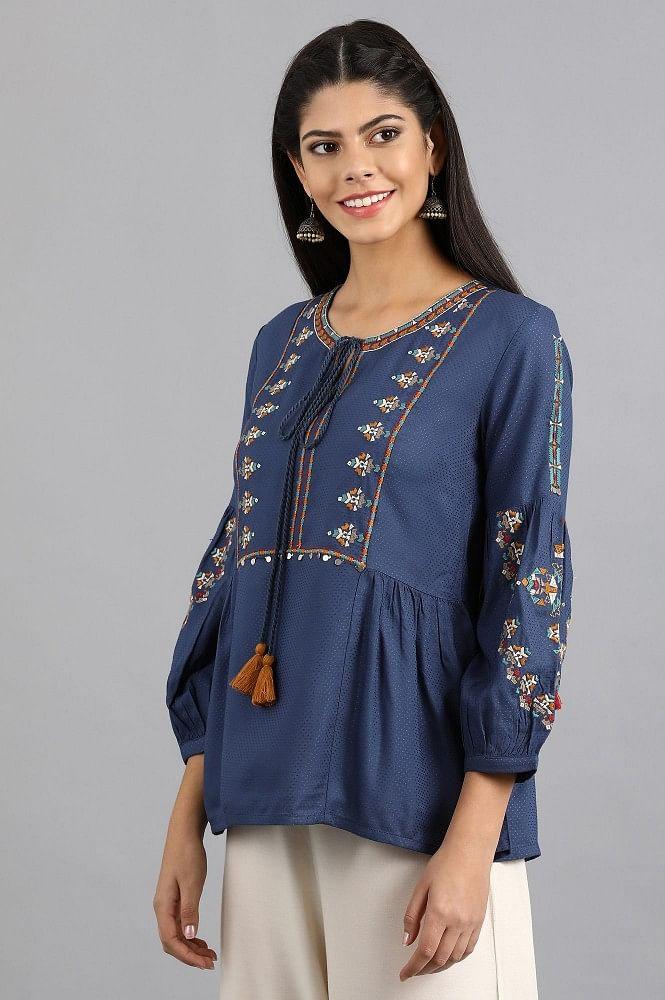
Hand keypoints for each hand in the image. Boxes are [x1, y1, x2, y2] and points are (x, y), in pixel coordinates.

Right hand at [153, 821, 216, 970]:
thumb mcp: (192, 883)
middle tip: (210, 962)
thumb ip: (190, 911)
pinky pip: (179, 925)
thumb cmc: (187, 854)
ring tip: (208, 954)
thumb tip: (189, 935)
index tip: (204, 963)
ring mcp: (167, 904)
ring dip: (190, 947)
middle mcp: (162, 908)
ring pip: (175, 935)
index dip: (187, 956)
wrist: (184, 834)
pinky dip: (190, 935)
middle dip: (190, 955)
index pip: (171, 941)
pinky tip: (200, 939)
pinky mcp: (174, 899)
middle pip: (172, 942)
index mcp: (163, 906)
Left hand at [398, 840, 490, 979]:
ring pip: (455, 957)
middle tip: (414, 969)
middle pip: (440, 958)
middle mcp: (457, 921)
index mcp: (440, 912)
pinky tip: (448, 955)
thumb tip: (407, 939)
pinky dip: (457, 957)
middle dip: (425, 969)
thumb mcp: (421, 887)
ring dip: (440, 965)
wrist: (470, 852)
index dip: (413, 967)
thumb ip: (412, 916)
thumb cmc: (446, 863)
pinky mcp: (479, 921)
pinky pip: (468, 948)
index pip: (425, 951)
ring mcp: (470, 923)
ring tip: (429, 964)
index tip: (405, 973)